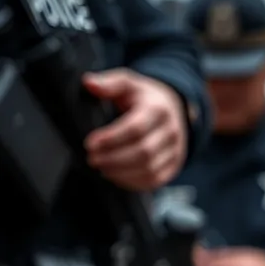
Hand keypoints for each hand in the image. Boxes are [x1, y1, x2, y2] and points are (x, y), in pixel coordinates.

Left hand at [82, 69, 187, 190]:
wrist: (173, 108)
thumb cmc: (143, 97)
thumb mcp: (127, 83)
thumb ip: (108, 82)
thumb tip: (88, 83)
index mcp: (158, 109)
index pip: (135, 128)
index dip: (111, 139)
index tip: (90, 143)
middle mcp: (172, 131)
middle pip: (143, 152)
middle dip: (113, 159)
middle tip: (92, 158)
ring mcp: (176, 150)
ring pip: (149, 169)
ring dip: (121, 172)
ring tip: (101, 167)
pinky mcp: (174, 165)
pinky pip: (154, 180)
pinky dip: (132, 182)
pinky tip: (115, 176)